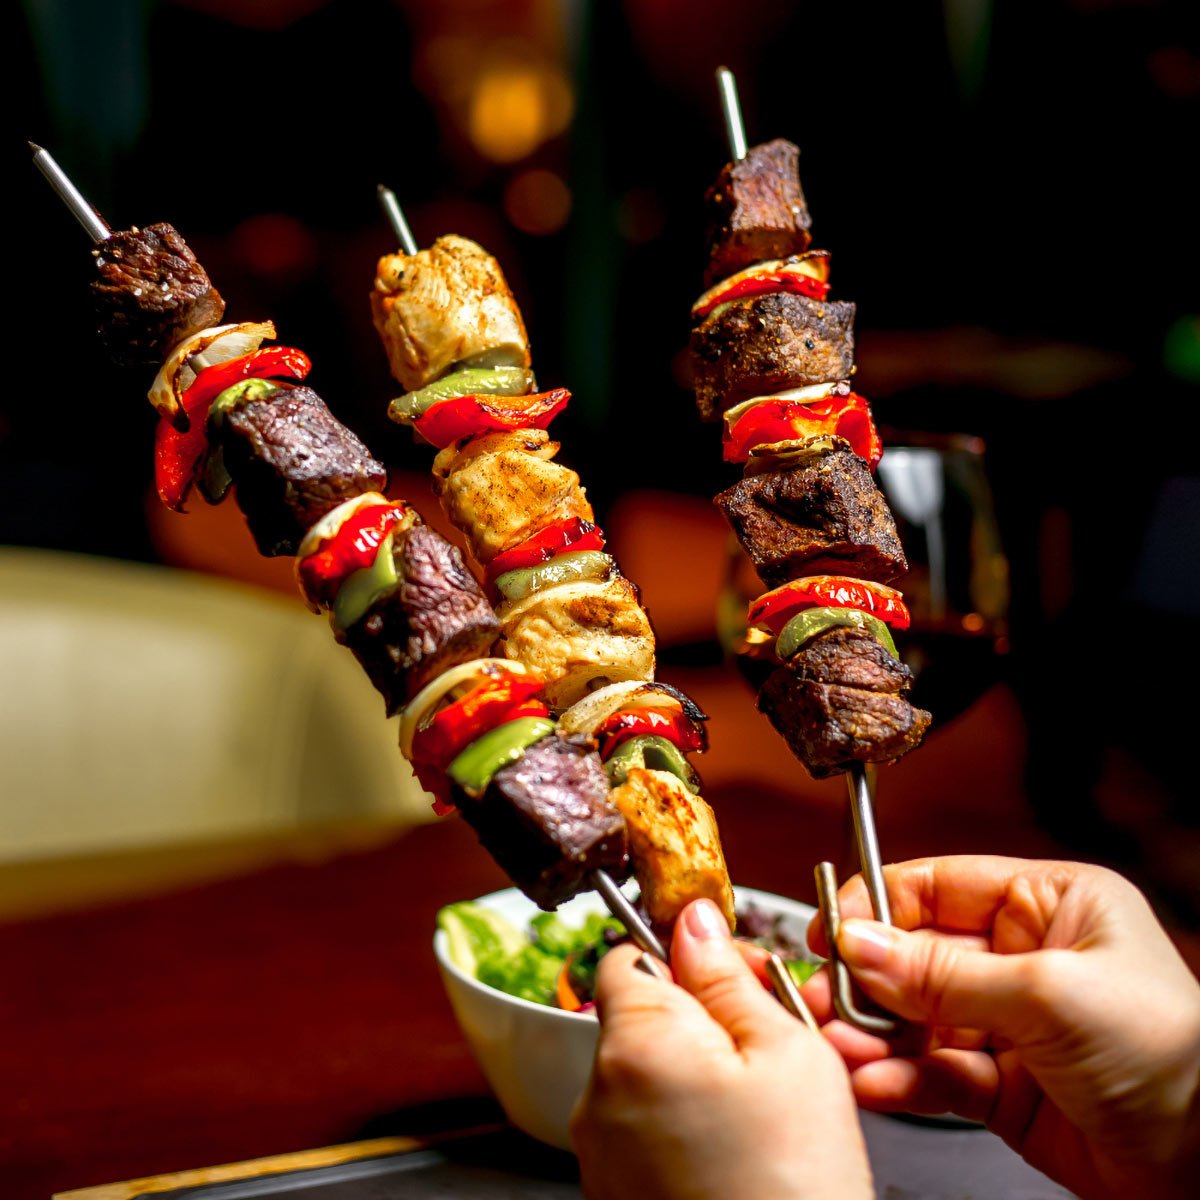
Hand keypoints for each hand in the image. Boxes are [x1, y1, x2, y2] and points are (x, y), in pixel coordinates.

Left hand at [571, 898, 872, 1199]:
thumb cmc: (793, 1188)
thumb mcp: (789, 1053)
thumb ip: (730, 976)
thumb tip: (695, 919)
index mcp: (634, 1040)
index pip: (629, 953)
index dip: (686, 956)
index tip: (734, 977)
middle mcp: (598, 1091)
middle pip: (640, 1014)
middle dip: (701, 1019)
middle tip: (770, 1050)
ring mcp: (600, 1148)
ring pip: (646, 1074)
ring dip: (695, 1074)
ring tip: (761, 1113)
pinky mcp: (613, 1191)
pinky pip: (644, 1129)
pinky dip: (683, 1126)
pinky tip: (738, 1153)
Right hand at [805, 856, 1199, 1198]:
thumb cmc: (1172, 1053)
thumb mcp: (1048, 994)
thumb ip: (943, 973)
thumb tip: (859, 943)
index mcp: (1047, 905)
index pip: (939, 887)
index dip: (879, 904)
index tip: (829, 926)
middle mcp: (1024, 957)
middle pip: (918, 955)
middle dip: (867, 978)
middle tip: (818, 993)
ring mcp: (1011, 1024)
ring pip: (918, 1018)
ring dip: (873, 1032)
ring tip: (836, 1043)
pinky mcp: (1002, 1086)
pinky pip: (935, 1073)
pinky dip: (900, 1079)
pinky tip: (874, 1082)